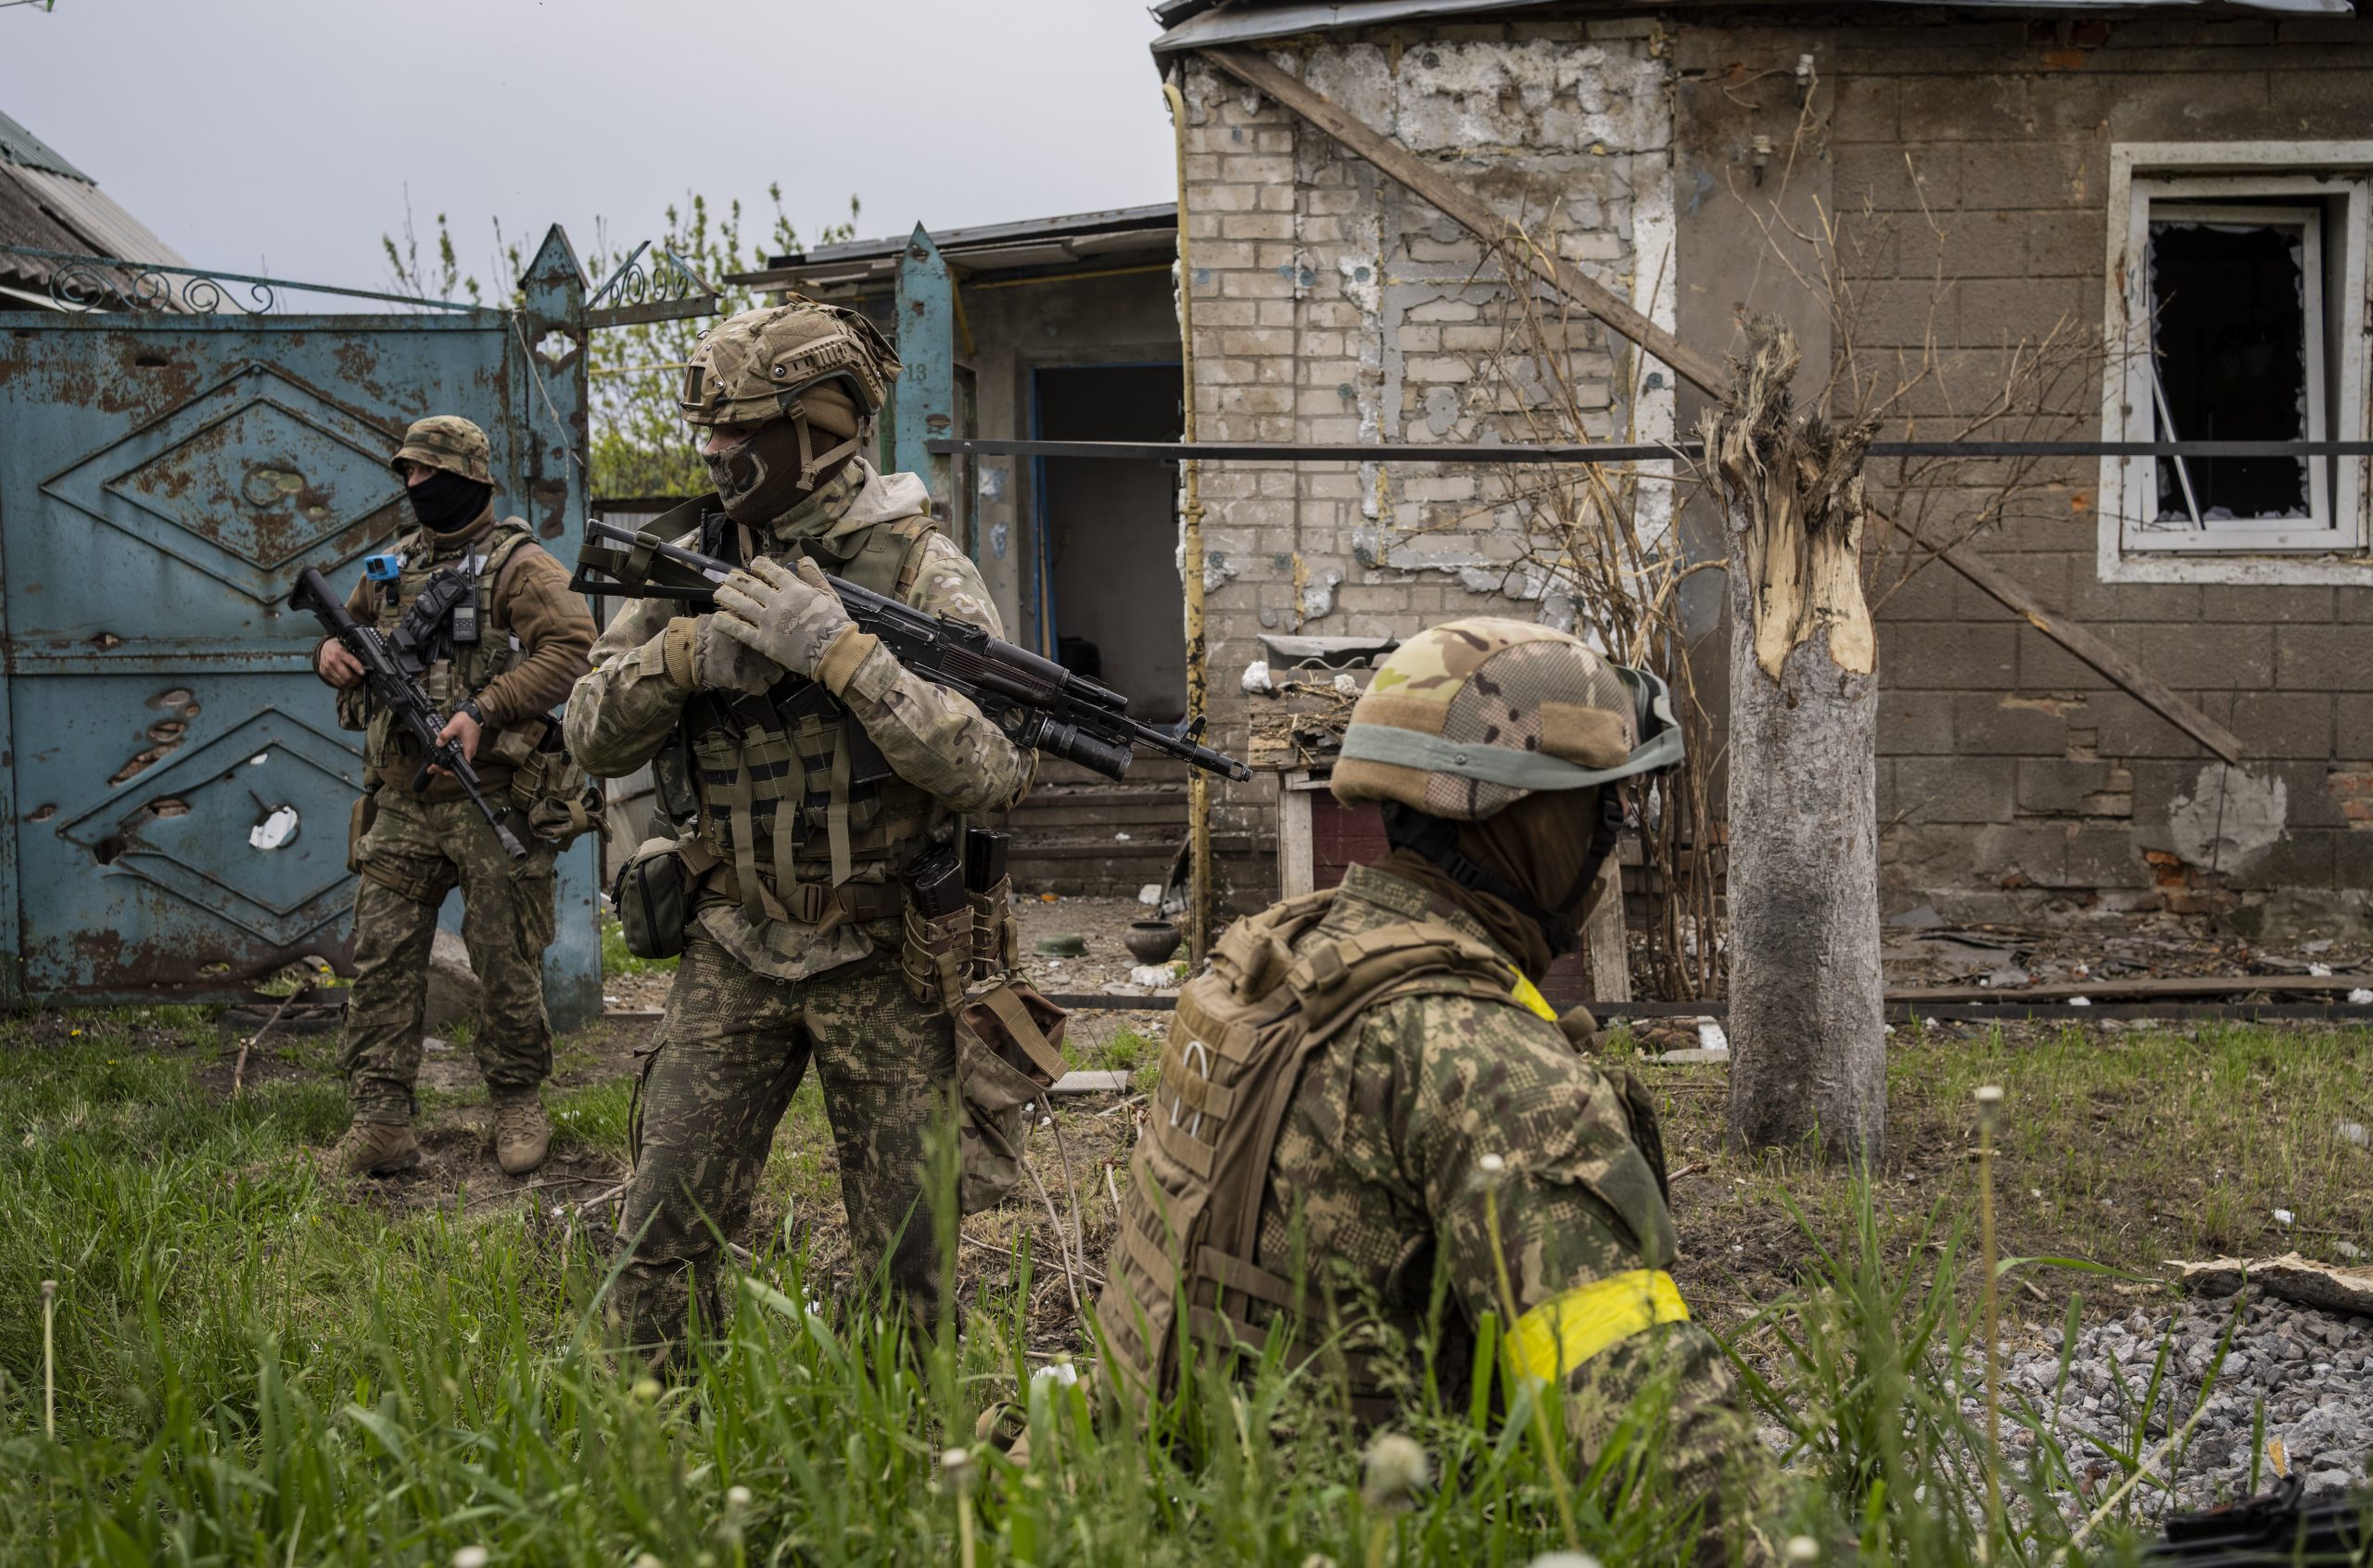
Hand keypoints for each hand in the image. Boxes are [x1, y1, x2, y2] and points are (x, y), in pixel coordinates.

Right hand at [317, 638, 364, 688]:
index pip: (350, 661)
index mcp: (339, 652)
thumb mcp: (346, 647)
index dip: (358, 668)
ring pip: (342, 681)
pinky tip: (348, 683)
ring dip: (351, 684)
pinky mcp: (324, 673)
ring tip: (355, 682)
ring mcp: (327, 667)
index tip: (363, 673)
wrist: (325, 648)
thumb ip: (354, 656)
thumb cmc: (338, 648)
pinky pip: (336, 683)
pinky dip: (343, 685)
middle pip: (347, 675)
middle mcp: (332, 660)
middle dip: (356, 679)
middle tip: (361, 679)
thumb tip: (365, 665)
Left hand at [428, 708, 480, 776]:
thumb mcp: (454, 726)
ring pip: (455, 762)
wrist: (473, 715)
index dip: (453, 771)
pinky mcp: (463, 748)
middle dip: (443, 768)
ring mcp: (466, 750)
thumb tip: (439, 743)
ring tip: (433, 765)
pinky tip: (440, 757)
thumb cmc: (467, 721)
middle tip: (432, 767)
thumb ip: (446, 735)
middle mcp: (468, 752)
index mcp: (467, 749)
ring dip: (444, 764)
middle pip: (457, 766)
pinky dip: (447, 759)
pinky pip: (456, 756)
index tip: (444, 771)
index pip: (462, 766)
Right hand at [693, 612, 785, 694]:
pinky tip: (748, 679)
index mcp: (762, 632)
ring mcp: (759, 667)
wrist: (697, 649)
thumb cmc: (714, 631)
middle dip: (777, 661)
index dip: (781, 646)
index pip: (784, 642)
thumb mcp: (735, 617)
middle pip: (784, 660)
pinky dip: (756, 686)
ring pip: (776, 677)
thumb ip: (751, 617)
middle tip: (766, 660)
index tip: (777, 647)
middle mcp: (765, 650)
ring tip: (757, 670)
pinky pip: (762, 689)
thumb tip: (763, 611)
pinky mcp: (749, 682)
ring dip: (768, 675)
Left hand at [712, 556, 854, 680]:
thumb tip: (803, 559)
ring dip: (727, 597)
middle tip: (728, 578)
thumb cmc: (834, 624)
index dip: (760, 566)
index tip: (752, 565)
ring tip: (718, 593)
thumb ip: (813, 575)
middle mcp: (778, 602)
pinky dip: (727, 623)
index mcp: (794, 589)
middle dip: (737, 580)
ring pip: (742, 605)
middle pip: (752, 587)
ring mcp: (769, 622)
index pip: (772, 572)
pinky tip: (717, 618)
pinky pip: (740, 630)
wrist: (833, 651)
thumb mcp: (828, 594)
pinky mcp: (764, 641)